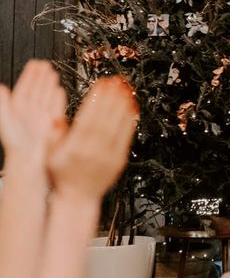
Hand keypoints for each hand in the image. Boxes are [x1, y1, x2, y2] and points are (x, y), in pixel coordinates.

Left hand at [0, 60, 66, 163]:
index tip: (34, 63)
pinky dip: (58, 98)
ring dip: (49, 84)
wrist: (29, 159)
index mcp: (17, 108)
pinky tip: (59, 90)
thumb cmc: (16, 143)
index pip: (24, 87)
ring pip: (46, 95)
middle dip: (41, 76)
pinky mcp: (52, 121)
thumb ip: (3, 104)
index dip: (29, 75)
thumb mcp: (6, 120)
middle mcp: (30, 110)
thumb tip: (0, 87)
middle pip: (37, 89)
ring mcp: (42, 115)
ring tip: (52, 72)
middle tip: (45, 63)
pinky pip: (55, 106)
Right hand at [47, 76, 138, 202]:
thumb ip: (53, 135)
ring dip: (123, 105)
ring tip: (125, 88)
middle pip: (105, 120)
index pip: (87, 120)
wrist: (78, 197)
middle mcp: (93, 153)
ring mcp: (108, 157)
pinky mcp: (119, 160)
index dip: (95, 101)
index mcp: (74, 150)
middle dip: (111, 98)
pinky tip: (132, 106)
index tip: (100, 84)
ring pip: (118, 127)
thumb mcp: (50, 155)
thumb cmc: (62, 174)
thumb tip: (56, 117)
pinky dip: (130, 121)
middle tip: (115, 80)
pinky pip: (127, 137)